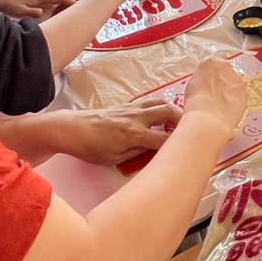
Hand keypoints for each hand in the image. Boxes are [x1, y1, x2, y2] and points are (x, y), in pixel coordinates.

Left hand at [53, 101, 184, 165]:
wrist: (72, 129)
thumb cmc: (91, 148)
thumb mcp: (114, 158)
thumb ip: (138, 153)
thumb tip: (156, 150)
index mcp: (134, 134)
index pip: (165, 138)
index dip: (179, 144)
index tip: (189, 149)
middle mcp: (137, 117)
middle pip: (169, 111)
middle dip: (183, 120)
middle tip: (189, 131)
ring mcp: (133, 108)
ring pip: (161, 102)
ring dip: (173, 110)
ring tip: (178, 123)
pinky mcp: (128, 105)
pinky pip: (150, 102)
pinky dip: (161, 108)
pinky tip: (161, 118)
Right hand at [181, 54, 248, 134]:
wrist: (208, 118)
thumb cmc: (196, 103)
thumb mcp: (192, 85)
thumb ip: (201, 79)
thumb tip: (203, 84)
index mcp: (211, 62)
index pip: (213, 64)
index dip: (210, 76)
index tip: (208, 84)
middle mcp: (227, 67)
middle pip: (226, 73)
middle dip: (222, 82)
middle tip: (214, 95)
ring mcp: (238, 79)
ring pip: (234, 84)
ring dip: (229, 92)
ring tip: (220, 105)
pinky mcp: (246, 93)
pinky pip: (240, 96)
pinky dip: (236, 102)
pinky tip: (227, 110)